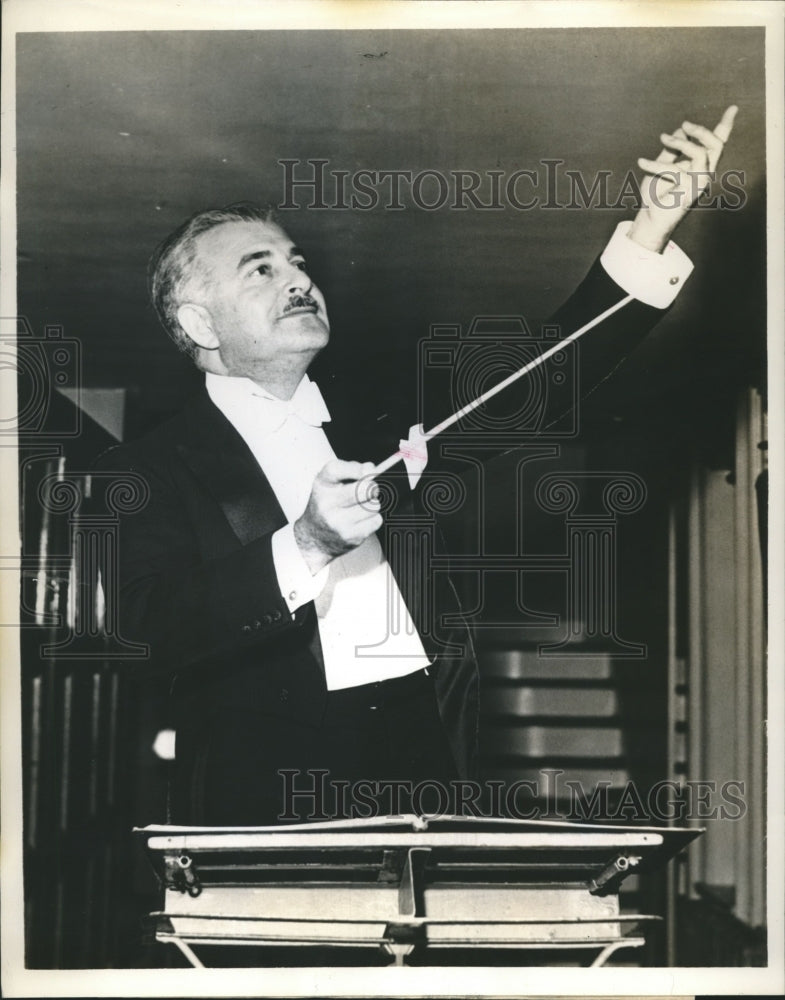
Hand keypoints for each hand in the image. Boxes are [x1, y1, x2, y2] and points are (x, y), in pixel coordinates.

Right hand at [293, 460, 381, 573]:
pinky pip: (376, 521)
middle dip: (372, 488)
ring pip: (374, 506)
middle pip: (364, 489)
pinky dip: (373, 520)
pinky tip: (361, 520)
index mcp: (321, 486)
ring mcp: (337, 522)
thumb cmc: (328, 503)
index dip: (356, 468)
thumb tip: (371, 468)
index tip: (368, 470)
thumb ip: (351, 470)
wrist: (315, 536)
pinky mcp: (350, 537)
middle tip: (370, 491)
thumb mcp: (331, 482)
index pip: (336, 469)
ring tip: (361, 508)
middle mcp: (326, 504)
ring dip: (372, 506)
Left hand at [628, 105, 737, 251]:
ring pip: (701, 153)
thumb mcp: (662, 165)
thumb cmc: (656, 193)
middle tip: (684, 124)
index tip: (733, 107)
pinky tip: (641, 162)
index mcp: (700, 166)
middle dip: (702, 130)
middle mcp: (704, 173)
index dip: (726, 125)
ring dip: (680, 142)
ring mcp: (700, 183)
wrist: (649, 218)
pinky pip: (676, 169)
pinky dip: (656, 164)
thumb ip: (672, 149)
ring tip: (662, 139)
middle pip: (716, 145)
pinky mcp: (690, 191)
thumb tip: (681, 130)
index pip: (717, 144)